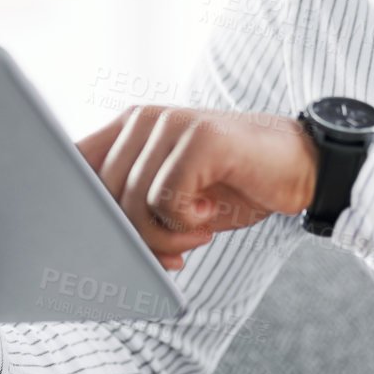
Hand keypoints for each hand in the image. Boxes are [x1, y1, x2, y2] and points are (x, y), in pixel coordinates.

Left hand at [76, 107, 317, 269]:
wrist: (300, 169)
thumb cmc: (234, 188)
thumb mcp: (174, 202)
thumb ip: (132, 209)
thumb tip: (91, 247)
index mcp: (129, 130)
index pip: (73, 166)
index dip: (77, 210)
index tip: (102, 247)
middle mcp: (144, 119)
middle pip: (101, 195)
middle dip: (132, 239)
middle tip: (172, 254)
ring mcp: (172, 123)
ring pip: (132, 201)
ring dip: (164, 236)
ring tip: (197, 233)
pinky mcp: (201, 137)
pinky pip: (166, 198)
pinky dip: (186, 223)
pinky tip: (210, 216)